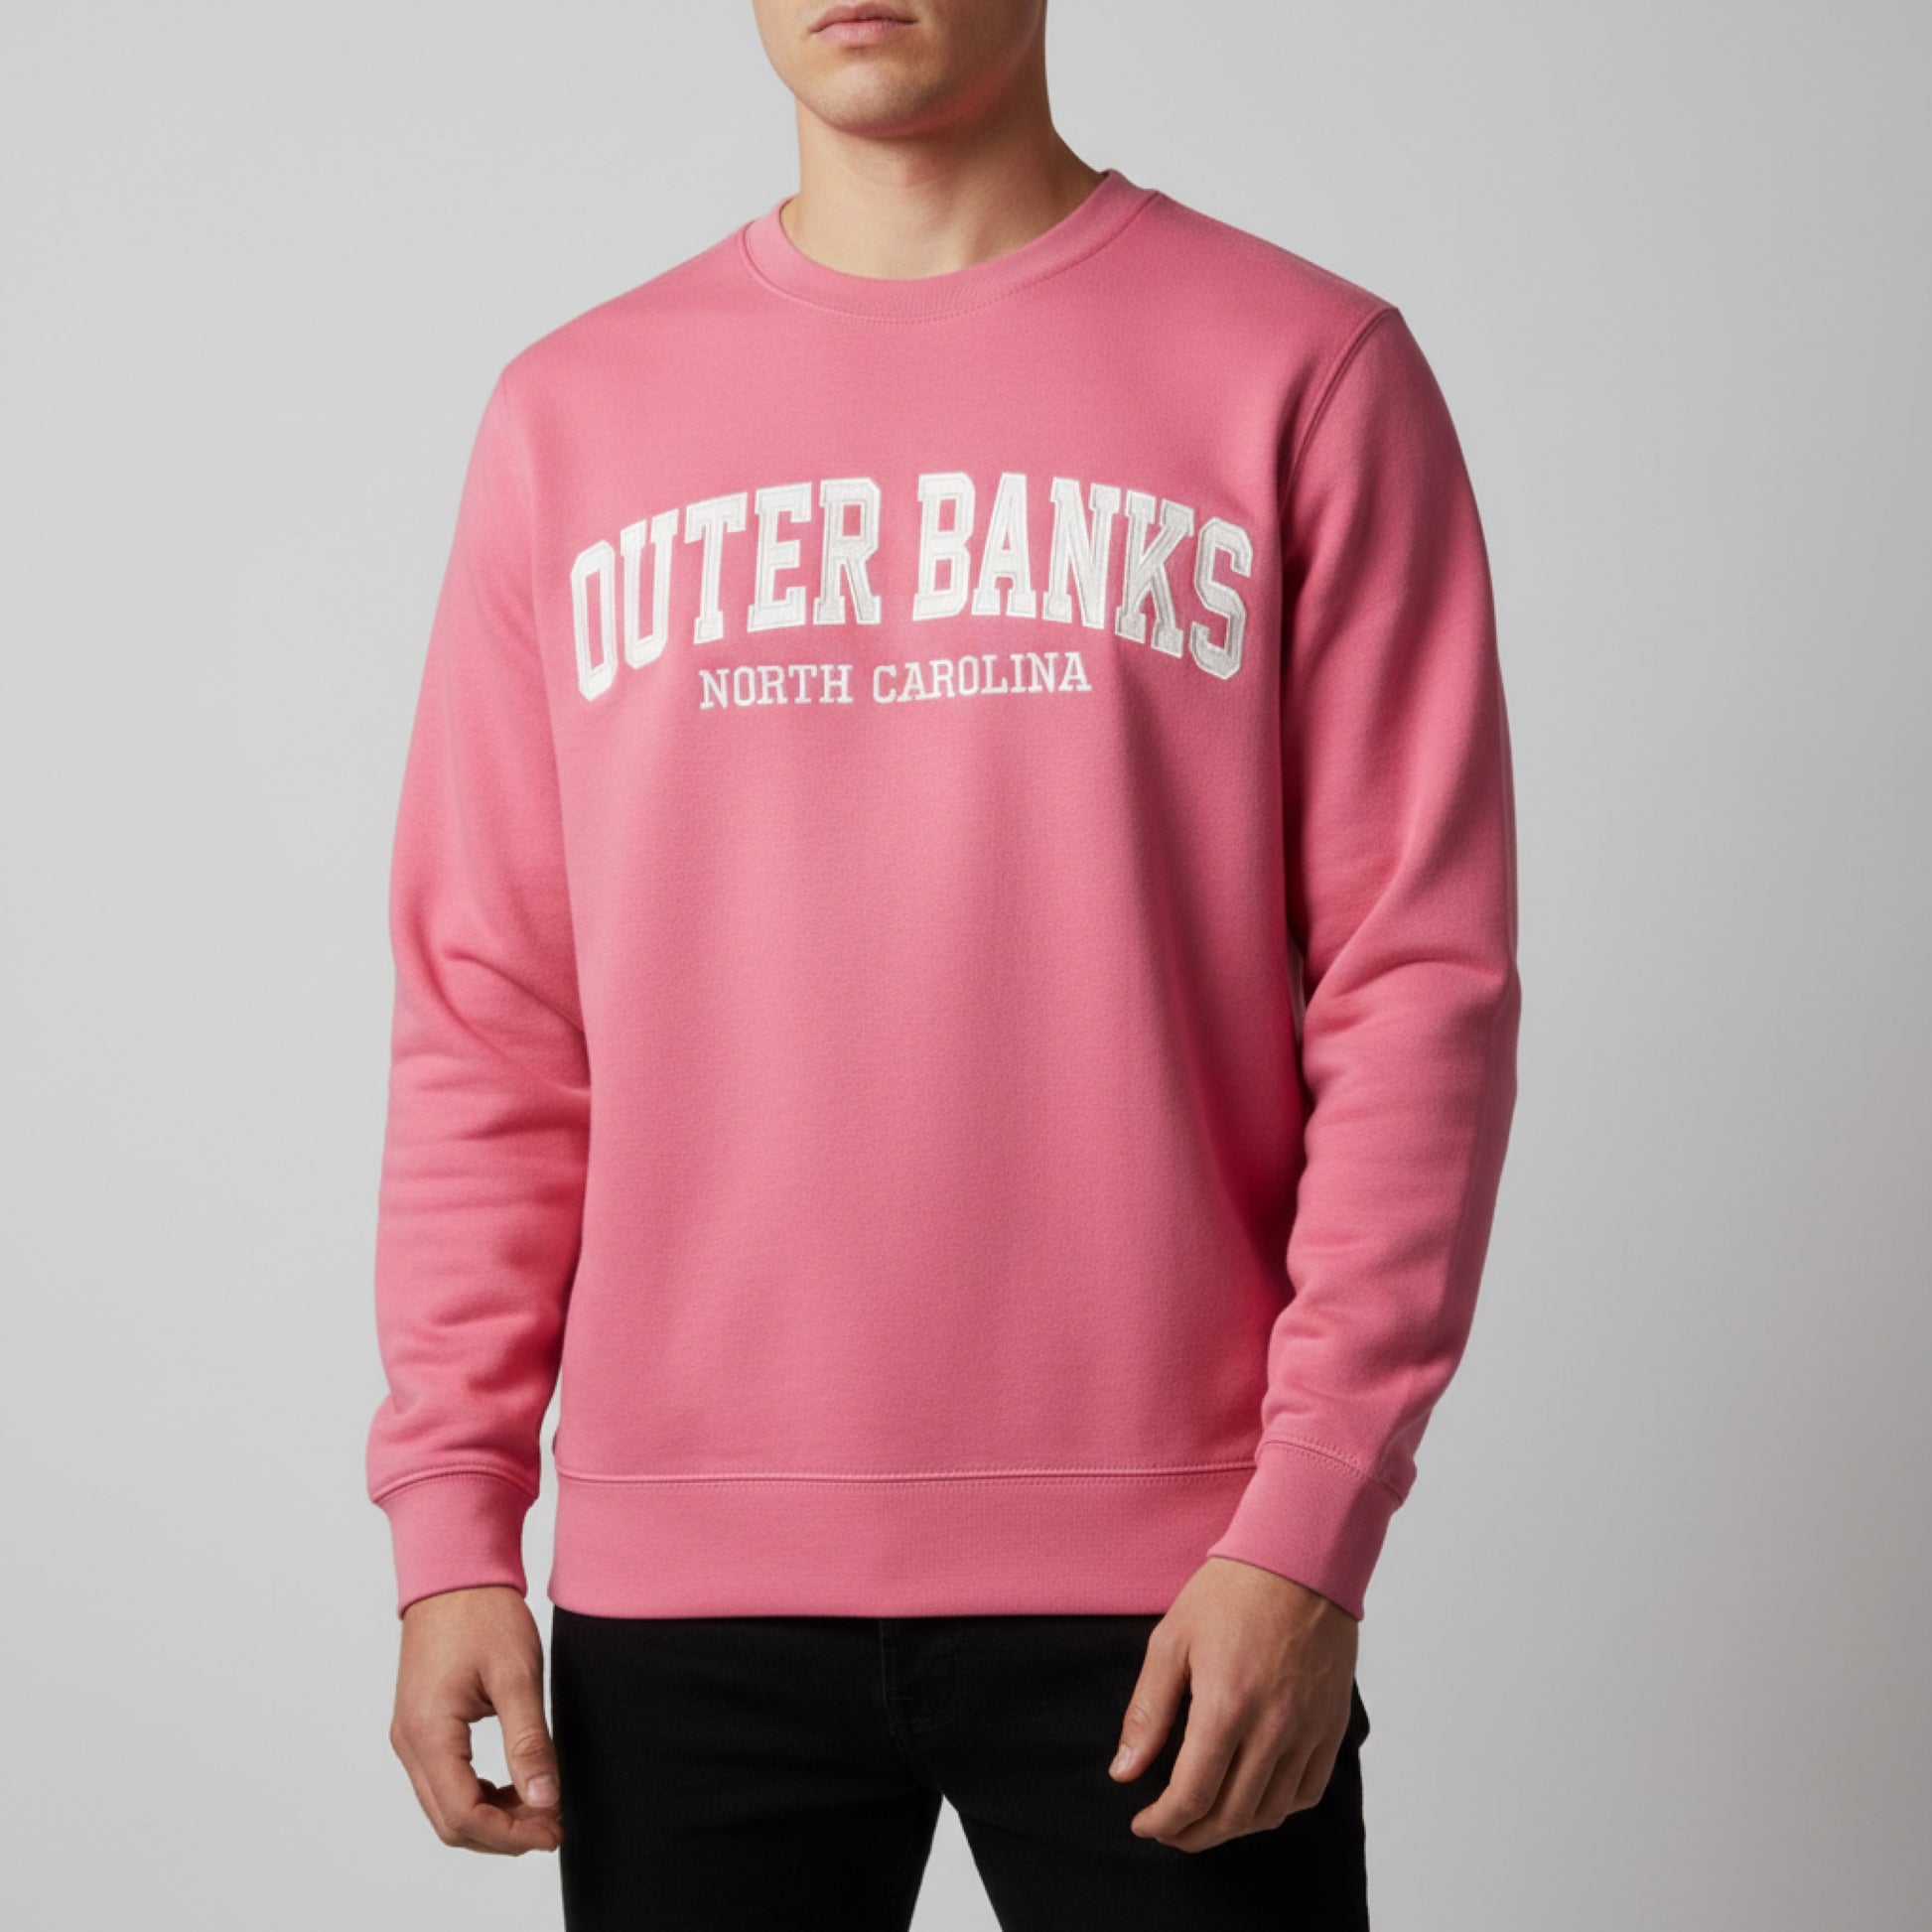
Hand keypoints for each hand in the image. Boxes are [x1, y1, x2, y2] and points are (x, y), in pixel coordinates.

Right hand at [389, 1584, 565, 1854]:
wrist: (455, 1571)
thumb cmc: (483, 1613)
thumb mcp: (517, 1676)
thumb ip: (529, 1743)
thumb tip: (545, 1800)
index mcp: (429, 1733)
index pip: (464, 1815)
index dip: (512, 1834)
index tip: (554, 1829)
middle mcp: (409, 1742)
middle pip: (450, 1822)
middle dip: (502, 1834)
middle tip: (552, 1825)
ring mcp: (410, 1735)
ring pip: (444, 1807)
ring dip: (490, 1818)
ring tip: (539, 1806)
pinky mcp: (420, 1725)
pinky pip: (443, 1781)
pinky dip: (477, 1795)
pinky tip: (513, 1784)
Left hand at [1109, 1556, 1358, 1850]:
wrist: (1298, 1561)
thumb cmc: (1229, 1594)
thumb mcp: (1171, 1641)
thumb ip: (1148, 1712)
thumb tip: (1124, 1773)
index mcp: (1226, 1706)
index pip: (1192, 1795)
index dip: (1163, 1822)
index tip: (1144, 1823)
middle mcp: (1273, 1728)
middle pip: (1232, 1815)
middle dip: (1192, 1834)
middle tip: (1168, 1830)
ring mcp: (1308, 1730)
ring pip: (1271, 1812)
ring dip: (1233, 1828)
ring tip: (1204, 1819)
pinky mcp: (1332, 1725)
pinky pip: (1308, 1791)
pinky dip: (1277, 1809)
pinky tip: (1252, 1798)